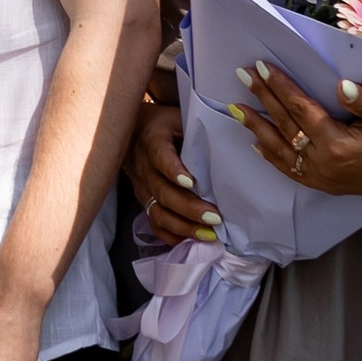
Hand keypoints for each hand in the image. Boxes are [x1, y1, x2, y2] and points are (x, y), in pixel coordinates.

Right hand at [127, 86, 218, 251]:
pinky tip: (191, 243)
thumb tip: (230, 142)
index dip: (173, 170)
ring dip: (183, 226)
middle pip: (162, 191)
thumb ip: (197, 129)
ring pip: (158, 211)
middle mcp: (143, 166)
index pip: (160, 156)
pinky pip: (154, 222)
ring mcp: (141, 186)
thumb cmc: (165, 123)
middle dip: (189, 207)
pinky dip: (171, 236)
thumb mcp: (178, 117)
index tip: (191, 182)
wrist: (131, 131)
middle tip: (215, 217)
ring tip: (208, 235)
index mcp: (152, 139)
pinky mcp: (143, 200)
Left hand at [227, 58, 361, 201]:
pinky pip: (290, 171)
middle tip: (243, 76)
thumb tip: (341, 85)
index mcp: (338, 144)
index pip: (300, 109)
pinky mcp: (324, 185)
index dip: (280, 86)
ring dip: (257, 128)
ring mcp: (321, 177)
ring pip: (280, 150)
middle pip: (285, 126)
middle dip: (262, 99)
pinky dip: (271, 156)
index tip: (262, 67)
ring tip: (236, 109)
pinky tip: (257, 143)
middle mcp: (323, 163)